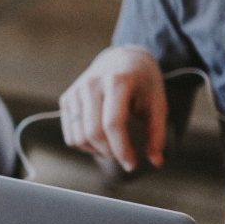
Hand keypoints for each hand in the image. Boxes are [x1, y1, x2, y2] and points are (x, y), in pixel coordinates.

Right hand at [59, 45, 168, 171]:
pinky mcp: (67, 98)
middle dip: (109, 152)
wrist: (122, 59)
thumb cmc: (143, 83)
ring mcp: (75, 91)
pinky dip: (84, 145)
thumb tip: (157, 162)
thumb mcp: (157, 103)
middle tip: (123, 156)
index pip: (112, 124)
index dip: (122, 149)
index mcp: (117, 81)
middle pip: (93, 133)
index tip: (132, 164)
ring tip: (112, 148)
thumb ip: (156, 132)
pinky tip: (99, 142)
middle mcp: (91, 84)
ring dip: (96, 151)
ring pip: (79, 137)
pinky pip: (70, 134)